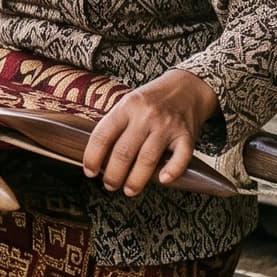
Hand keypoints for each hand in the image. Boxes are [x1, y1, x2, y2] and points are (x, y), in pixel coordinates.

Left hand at [81, 69, 218, 196]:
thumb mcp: (129, 102)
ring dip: (135, 180)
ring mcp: (167, 125)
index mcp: (126, 106)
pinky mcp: (187, 135)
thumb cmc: (153, 99)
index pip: (103, 135)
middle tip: (109, 185)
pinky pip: (180, 157)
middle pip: (124, 152)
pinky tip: (162, 180)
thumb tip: (97, 157)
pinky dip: (172, 171)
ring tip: (129, 190)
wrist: (187, 86)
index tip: (89, 172)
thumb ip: (116, 125)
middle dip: (113, 175)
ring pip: (147, 159)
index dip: (92, 157)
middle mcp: (146, 115)